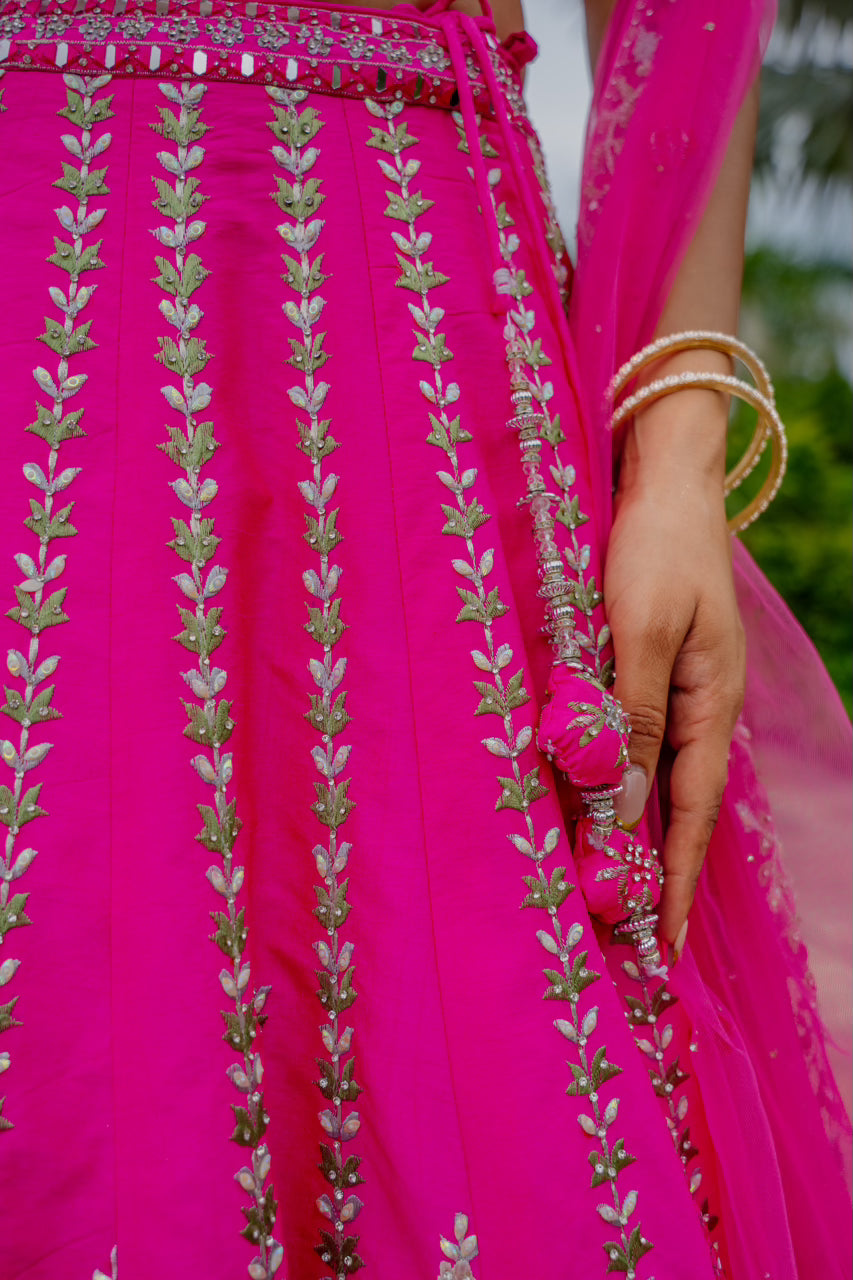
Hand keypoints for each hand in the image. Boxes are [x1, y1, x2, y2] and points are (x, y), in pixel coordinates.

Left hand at [604, 405, 745, 951]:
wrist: (666, 479)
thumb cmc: (654, 548)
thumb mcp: (643, 630)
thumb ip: (633, 716)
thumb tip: (621, 806)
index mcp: (708, 707)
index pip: (689, 814)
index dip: (671, 879)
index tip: (658, 943)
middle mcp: (698, 709)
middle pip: (677, 807)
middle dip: (655, 872)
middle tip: (631, 937)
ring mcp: (677, 690)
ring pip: (653, 779)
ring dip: (634, 835)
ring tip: (612, 891)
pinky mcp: (649, 670)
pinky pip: (636, 743)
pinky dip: (619, 784)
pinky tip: (599, 804)